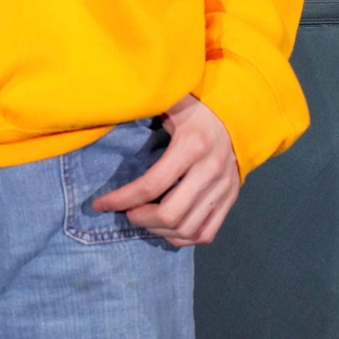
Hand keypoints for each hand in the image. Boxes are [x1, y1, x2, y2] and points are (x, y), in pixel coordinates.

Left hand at [90, 93, 240, 246]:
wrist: (237, 112)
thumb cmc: (195, 106)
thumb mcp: (170, 101)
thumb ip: (144, 108)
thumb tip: (109, 111)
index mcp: (191, 146)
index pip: (151, 185)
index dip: (122, 199)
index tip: (101, 204)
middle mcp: (210, 171)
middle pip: (170, 214)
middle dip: (139, 219)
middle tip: (126, 212)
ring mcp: (223, 188)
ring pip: (187, 229)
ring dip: (158, 231)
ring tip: (143, 219)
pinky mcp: (231, 199)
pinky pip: (206, 233)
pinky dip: (182, 238)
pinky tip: (165, 228)